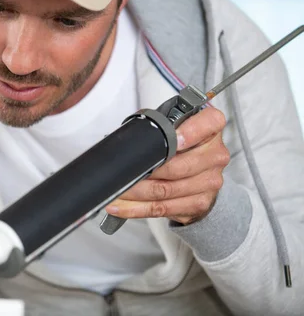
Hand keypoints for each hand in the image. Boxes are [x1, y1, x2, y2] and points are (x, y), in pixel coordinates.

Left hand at [104, 107, 229, 224]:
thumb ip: (161, 126)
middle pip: (176, 167)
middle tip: (121, 173)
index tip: (172, 140)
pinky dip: (137, 208)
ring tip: (115, 191)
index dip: (188, 133)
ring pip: (165, 190)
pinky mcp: (199, 203)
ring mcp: (209, 182)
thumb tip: (128, 139)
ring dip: (135, 193)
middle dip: (144, 171)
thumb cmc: (181, 142)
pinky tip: (121, 206)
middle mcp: (215, 155)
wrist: (200, 171)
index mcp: (211, 127)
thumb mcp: (174, 126)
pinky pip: (163, 208)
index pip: (208, 124)